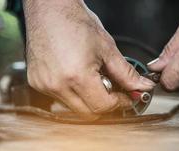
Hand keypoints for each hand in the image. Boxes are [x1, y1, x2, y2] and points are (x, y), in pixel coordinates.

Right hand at [23, 0, 154, 117]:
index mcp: (77, 76)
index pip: (102, 106)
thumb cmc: (75, 22)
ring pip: (74, 108)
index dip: (119, 103)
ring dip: (88, 100)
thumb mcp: (107, 48)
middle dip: (105, 104)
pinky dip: (73, 93)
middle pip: (88, 113)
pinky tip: (77, 77)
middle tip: (113, 90)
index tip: (125, 97)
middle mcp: (57, 85)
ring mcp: (44, 85)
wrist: (49, 9)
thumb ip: (126, 74)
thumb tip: (142, 87)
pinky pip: (60, 99)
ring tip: (93, 79)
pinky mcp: (36, 83)